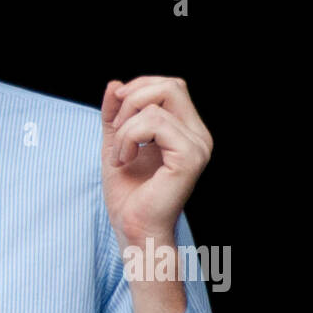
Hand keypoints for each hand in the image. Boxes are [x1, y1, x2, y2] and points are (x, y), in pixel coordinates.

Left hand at [101, 76, 212, 253]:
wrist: (133, 228)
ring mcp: (197, 146)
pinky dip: (129, 137)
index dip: (139, 87)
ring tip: (120, 153)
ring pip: (155, 106)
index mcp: (187, 130)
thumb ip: (115, 113)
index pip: (170, 86)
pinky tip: (125, 159)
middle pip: (171, 86)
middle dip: (133, 99)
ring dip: (125, 127)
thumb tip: (114, 84)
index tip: (116, 109)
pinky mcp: (189, 158)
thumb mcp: (115, 141)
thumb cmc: (128, 193)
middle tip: (116, 128)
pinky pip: (155, 123)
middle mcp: (198, 136)